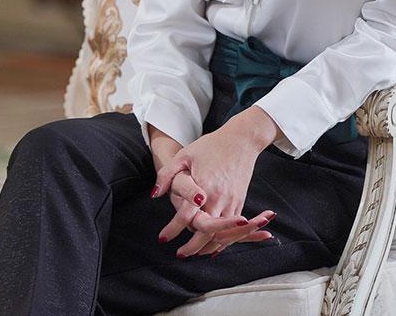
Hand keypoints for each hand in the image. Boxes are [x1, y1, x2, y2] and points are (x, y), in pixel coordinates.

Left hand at [150, 108, 280, 256]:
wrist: (241, 140)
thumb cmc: (210, 146)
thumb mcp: (184, 155)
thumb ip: (167, 175)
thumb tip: (154, 194)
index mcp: (204, 187)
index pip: (186, 216)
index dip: (173, 229)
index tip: (163, 238)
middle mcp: (220, 198)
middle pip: (206, 232)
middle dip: (193, 247)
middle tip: (180, 254)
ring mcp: (233, 202)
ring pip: (222, 235)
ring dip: (208, 246)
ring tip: (194, 253)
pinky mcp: (240, 202)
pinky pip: (233, 230)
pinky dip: (223, 240)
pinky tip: (213, 245)